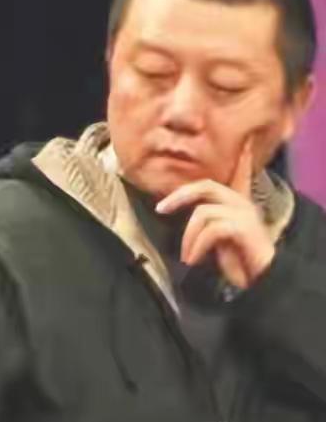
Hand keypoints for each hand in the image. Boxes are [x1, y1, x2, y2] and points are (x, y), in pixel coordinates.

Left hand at [155, 139, 273, 289]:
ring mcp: (245, 214)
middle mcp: (242, 203)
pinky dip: (197, 246)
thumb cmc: (238, 260)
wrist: (262, 279)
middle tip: (160, 210)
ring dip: (189, 238)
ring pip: (203, 213)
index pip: (238, 174)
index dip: (240, 159)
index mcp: (237, 203)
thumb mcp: (216, 237)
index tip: (243, 142)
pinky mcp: (244, 228)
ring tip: (188, 256)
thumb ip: (205, 222)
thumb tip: (179, 211)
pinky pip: (211, 229)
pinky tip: (194, 259)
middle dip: (178, 196)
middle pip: (206, 186)